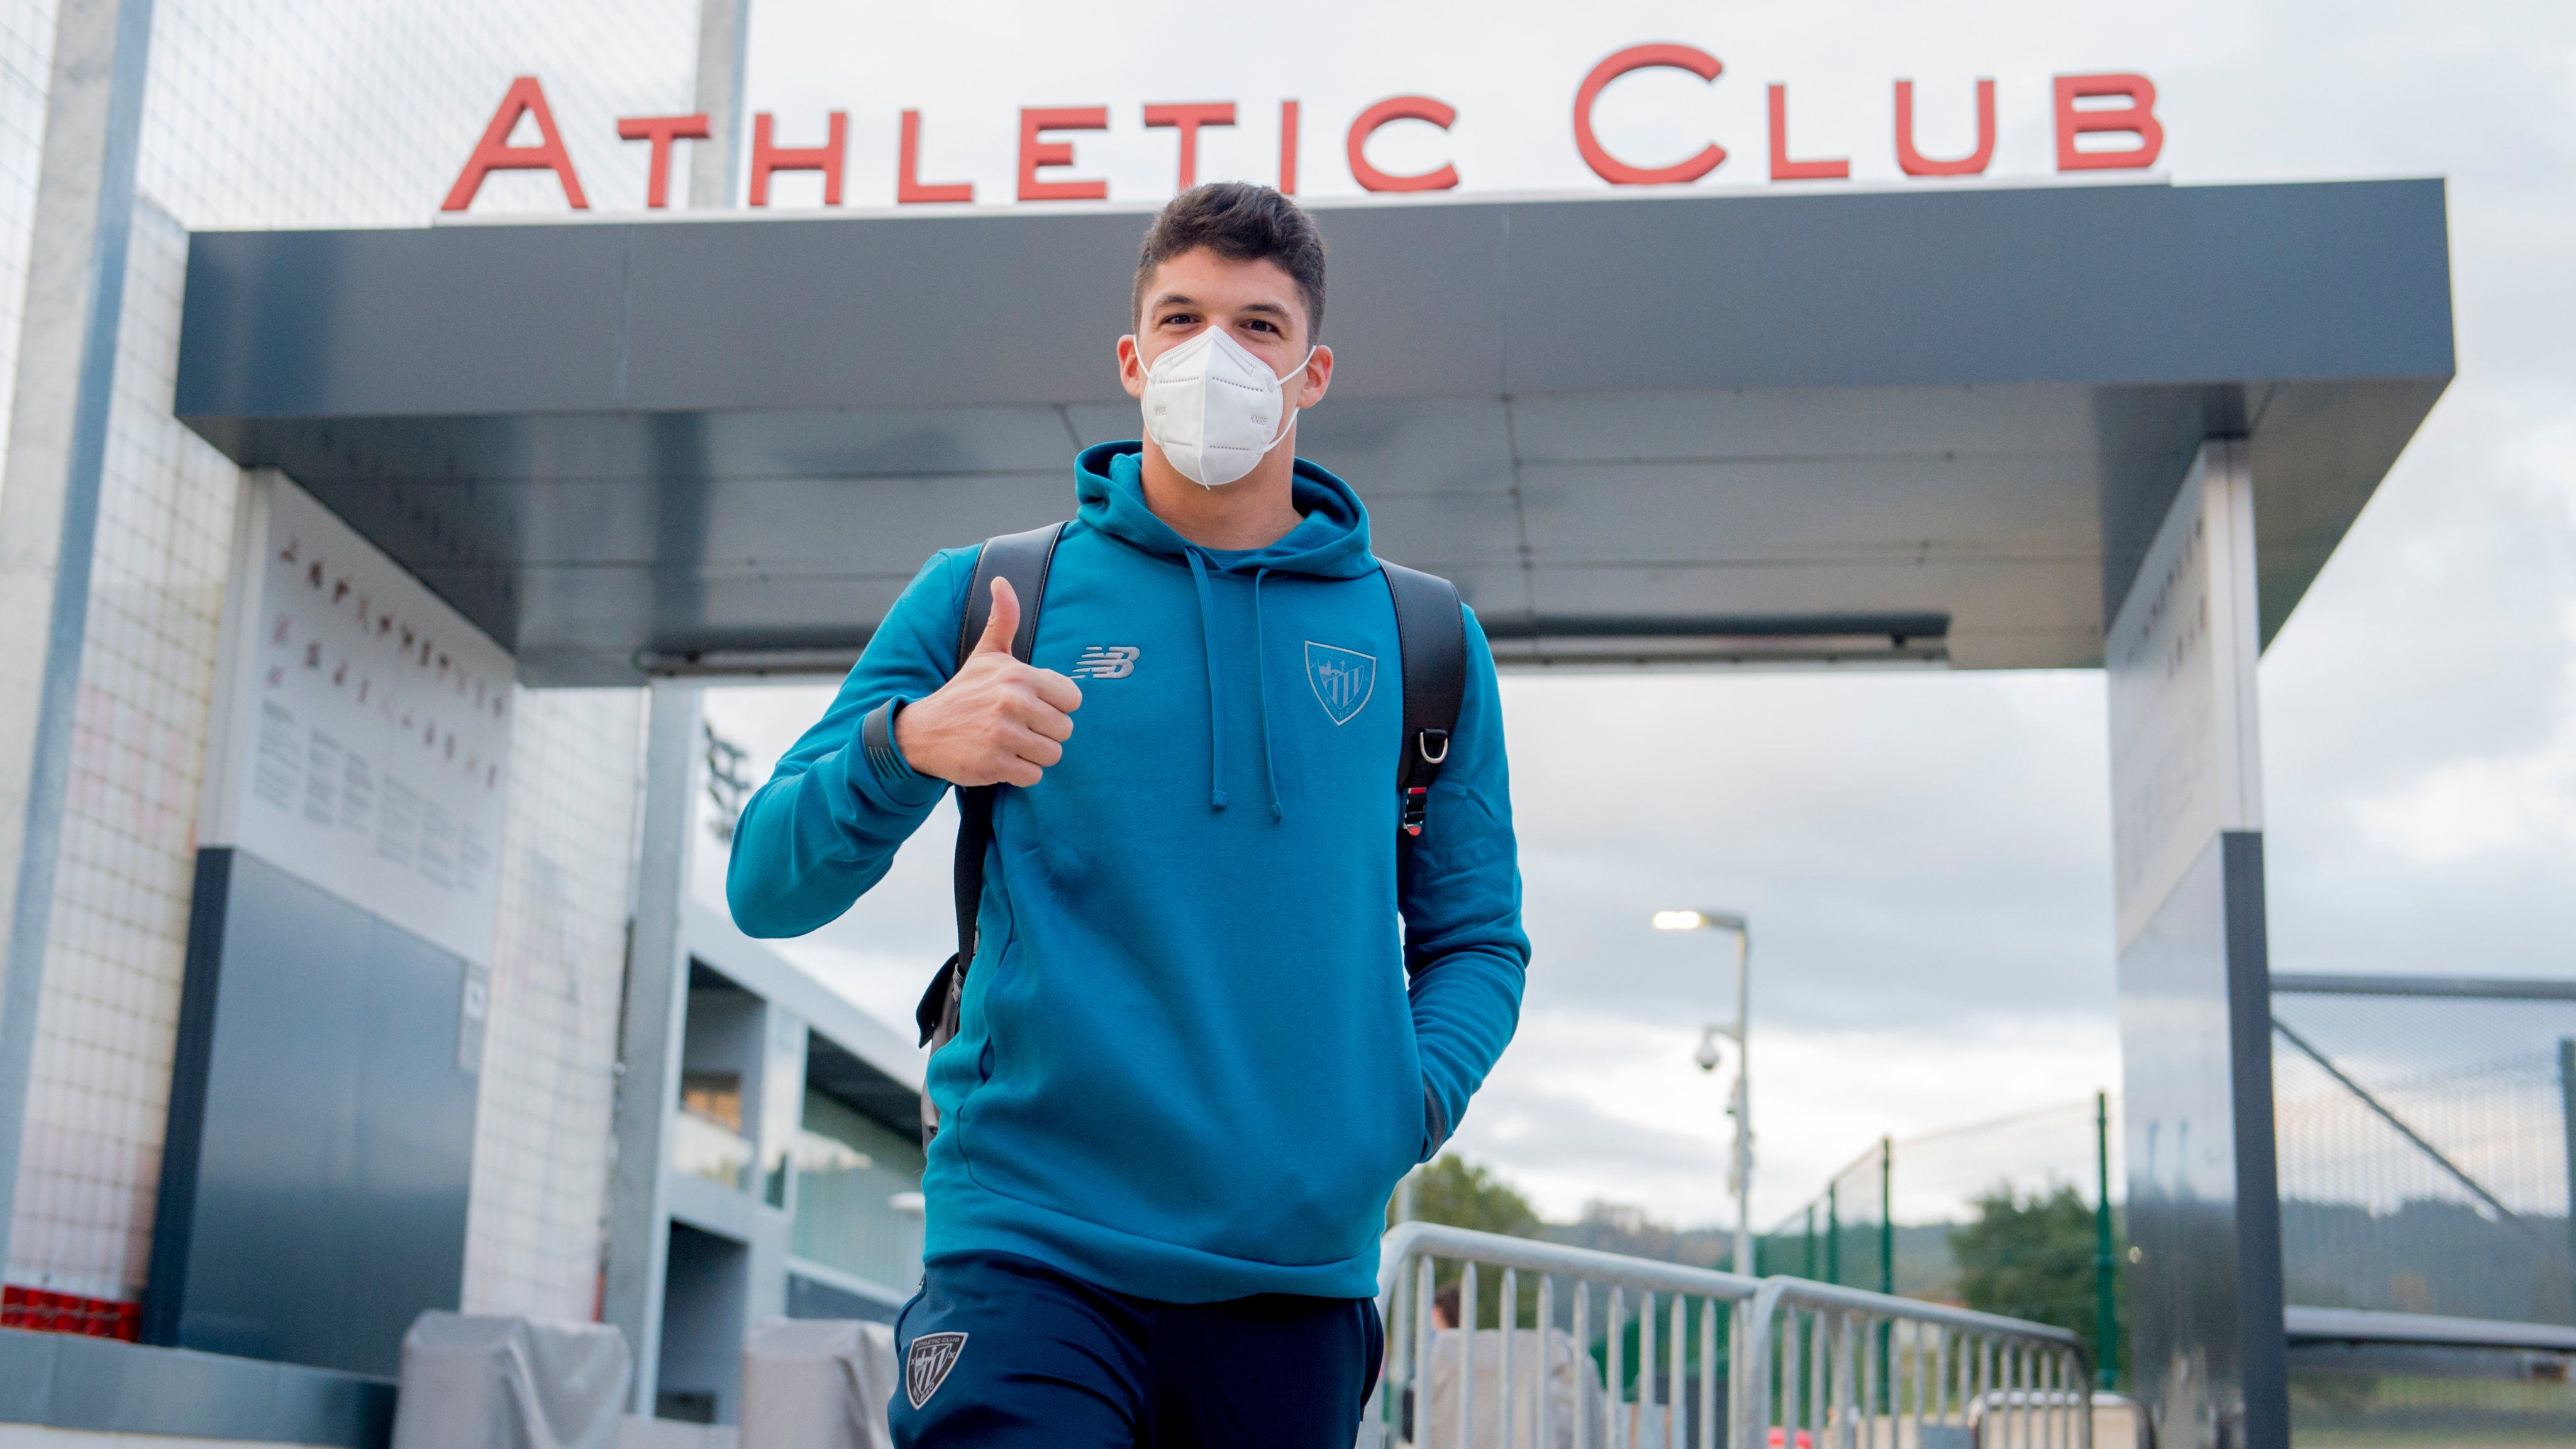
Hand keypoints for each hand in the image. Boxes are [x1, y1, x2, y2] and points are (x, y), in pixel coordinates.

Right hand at [895, 577, 1080, 786]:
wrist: (921, 732)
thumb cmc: (963, 694)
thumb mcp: (985, 655)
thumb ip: (1003, 620)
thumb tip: (1002, 581)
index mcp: (1017, 675)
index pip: (1072, 699)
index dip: (1055, 706)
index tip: (1033, 706)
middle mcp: (1012, 702)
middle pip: (1065, 729)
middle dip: (1045, 733)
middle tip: (1018, 727)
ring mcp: (1003, 734)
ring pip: (1053, 754)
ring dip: (1034, 755)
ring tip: (1010, 743)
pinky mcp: (994, 764)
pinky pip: (1033, 776)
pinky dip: (1020, 773)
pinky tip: (1001, 759)